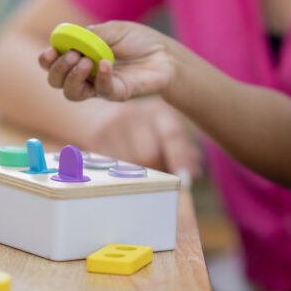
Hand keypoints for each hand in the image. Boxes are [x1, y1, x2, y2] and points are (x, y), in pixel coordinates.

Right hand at [40, 21, 177, 102]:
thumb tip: (73, 39)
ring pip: (72, 93)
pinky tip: (106, 64)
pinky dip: (100, 77)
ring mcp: (99, 86)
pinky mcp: (117, 94)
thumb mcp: (114, 30)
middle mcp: (84, 74)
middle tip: (72, 55)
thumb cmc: (138, 41)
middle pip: (56, 81)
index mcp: (79, 55)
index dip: (46, 59)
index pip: (53, 63)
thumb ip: (93, 35)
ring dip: (73, 77)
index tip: (50, 51)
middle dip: (58, 69)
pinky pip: (102, 91)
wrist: (165, 54)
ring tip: (86, 61)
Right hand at [76, 98, 202, 179]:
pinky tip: (125, 170)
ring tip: (142, 171)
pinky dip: (122, 176)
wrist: (99, 113)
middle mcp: (134, 113)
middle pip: (149, 155)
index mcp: (158, 110)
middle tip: (159, 176)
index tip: (186, 180)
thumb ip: (182, 151)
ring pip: (130, 165)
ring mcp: (112, 126)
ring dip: (140, 177)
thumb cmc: (141, 129)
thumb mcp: (164, 131)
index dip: (179, 159)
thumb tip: (195, 174)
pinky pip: (113, 169)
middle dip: (157, 172)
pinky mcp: (96, 140)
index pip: (171, 135)